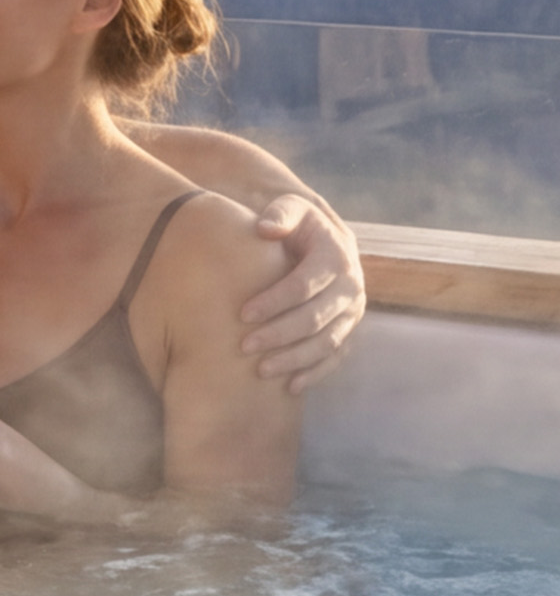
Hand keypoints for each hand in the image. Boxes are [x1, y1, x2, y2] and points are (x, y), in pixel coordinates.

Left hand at [241, 193, 365, 392]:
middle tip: (244, 346)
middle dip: (280, 334)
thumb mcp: (289, 208)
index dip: (274, 301)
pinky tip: (291, 386)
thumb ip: (280, 213)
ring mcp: (353, 312)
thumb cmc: (295, 224)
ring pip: (328, 342)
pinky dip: (316, 373)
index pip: (305, 284)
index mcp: (337, 257)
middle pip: (316, 319)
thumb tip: (266, 229)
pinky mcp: (349, 329)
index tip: (242, 314)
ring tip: (261, 370)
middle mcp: (351, 287)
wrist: (319, 238)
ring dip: (295, 358)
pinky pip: (337, 357)